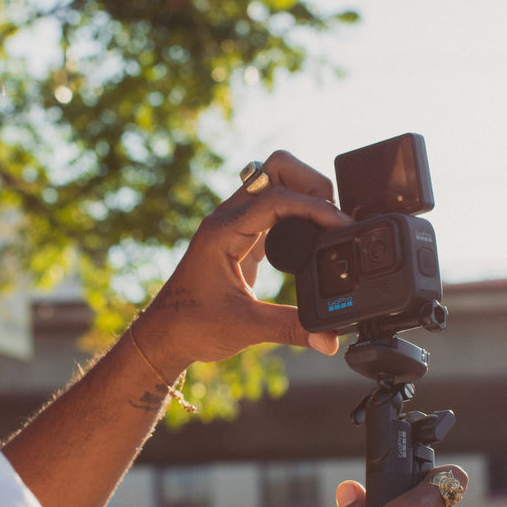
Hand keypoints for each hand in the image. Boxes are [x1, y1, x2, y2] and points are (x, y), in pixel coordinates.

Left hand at [130, 151, 353, 379]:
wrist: (164, 334)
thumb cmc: (192, 326)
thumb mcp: (246, 327)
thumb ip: (291, 328)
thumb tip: (329, 339)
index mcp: (224, 231)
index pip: (278, 198)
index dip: (316, 207)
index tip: (341, 225)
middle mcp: (228, 218)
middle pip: (277, 168)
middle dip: (311, 183)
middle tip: (333, 214)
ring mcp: (234, 224)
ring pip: (276, 182)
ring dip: (306, 194)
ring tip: (329, 223)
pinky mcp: (241, 236)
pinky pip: (275, 207)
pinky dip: (298, 212)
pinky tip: (313, 235)